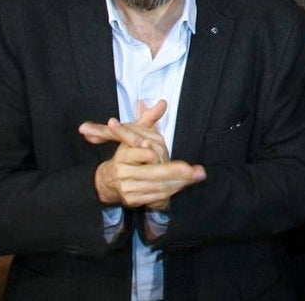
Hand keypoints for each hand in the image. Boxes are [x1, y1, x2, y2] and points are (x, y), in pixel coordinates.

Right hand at [82, 100, 206, 209]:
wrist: (108, 181)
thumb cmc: (127, 155)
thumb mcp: (134, 134)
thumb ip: (149, 118)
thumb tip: (163, 102)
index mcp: (124, 155)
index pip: (143, 154)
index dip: (152, 154)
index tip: (160, 153)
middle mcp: (124, 173)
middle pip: (153, 172)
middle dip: (174, 171)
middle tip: (192, 170)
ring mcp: (128, 188)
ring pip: (158, 186)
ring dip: (179, 182)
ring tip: (196, 175)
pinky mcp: (132, 201)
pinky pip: (156, 197)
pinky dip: (171, 192)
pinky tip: (183, 185)